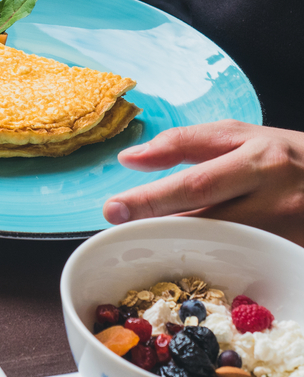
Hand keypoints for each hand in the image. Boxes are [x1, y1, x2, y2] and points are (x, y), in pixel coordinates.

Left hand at [103, 121, 303, 245]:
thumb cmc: (287, 156)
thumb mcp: (241, 135)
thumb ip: (184, 143)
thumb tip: (130, 158)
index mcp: (259, 158)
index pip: (193, 182)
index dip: (150, 198)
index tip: (112, 209)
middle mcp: (276, 196)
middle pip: (204, 219)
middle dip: (156, 225)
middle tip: (118, 228)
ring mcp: (290, 232)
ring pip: (223, 246)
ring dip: (182, 245)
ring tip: (150, 239)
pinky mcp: (296, 255)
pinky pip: (247, 263)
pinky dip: (216, 261)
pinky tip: (194, 258)